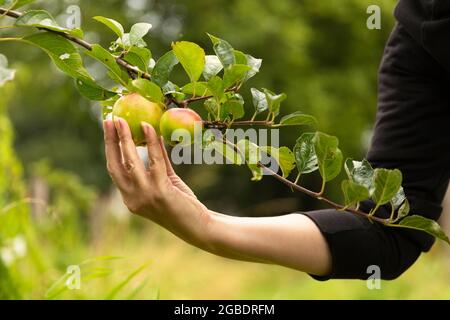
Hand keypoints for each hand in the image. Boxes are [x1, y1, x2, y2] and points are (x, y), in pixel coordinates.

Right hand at [103, 118, 330, 274]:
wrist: (198, 226)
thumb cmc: (182, 204)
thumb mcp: (166, 180)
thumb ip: (158, 160)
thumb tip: (152, 134)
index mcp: (129, 198)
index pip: (114, 169)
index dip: (109, 148)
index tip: (108, 128)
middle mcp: (132, 198)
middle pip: (115, 164)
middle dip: (110, 140)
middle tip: (109, 119)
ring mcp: (145, 196)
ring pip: (130, 161)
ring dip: (125, 138)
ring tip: (123, 120)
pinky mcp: (161, 191)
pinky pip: (154, 161)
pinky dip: (151, 142)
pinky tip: (150, 127)